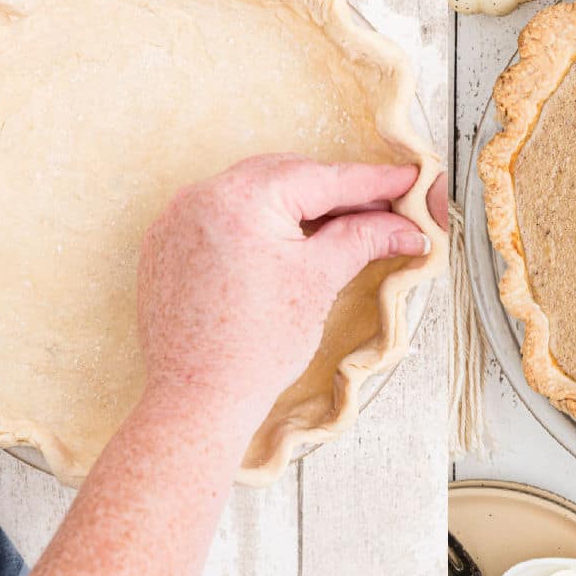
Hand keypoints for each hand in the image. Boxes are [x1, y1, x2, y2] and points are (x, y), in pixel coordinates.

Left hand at [136, 154, 429, 425]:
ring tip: (340, 224)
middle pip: (287, 175)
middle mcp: (202, 196)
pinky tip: (288, 242)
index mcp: (241, 198)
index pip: (323, 178)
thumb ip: (363, 238)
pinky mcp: (167, 245)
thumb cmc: (257, 346)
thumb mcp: (320, 280)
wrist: (197, 401)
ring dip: (298, 203)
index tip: (407, 178)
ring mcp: (178, 219)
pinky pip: (224, 216)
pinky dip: (260, 222)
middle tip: (381, 207)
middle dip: (335, 190)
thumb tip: (406, 227)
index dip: (372, 181)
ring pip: (254, 193)